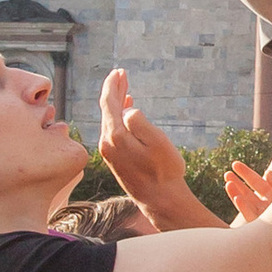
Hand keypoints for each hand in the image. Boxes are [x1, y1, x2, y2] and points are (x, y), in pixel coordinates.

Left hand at [97, 69, 187, 213]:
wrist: (160, 200)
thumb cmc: (164, 170)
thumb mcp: (158, 142)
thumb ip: (139, 122)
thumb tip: (127, 108)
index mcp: (116, 136)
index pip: (108, 103)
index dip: (113, 85)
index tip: (119, 71)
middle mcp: (107, 143)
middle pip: (106, 110)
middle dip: (113, 91)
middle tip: (121, 75)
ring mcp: (109, 153)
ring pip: (108, 120)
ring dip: (116, 103)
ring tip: (124, 89)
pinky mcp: (114, 159)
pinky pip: (111, 131)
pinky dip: (117, 117)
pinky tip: (125, 113)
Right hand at [222, 156, 271, 220]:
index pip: (258, 183)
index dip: (246, 174)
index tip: (235, 165)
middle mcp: (267, 208)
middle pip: (249, 193)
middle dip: (238, 182)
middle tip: (227, 171)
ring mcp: (263, 218)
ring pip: (247, 204)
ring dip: (237, 193)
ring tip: (227, 181)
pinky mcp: (262, 229)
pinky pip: (251, 217)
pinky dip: (244, 207)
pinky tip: (237, 198)